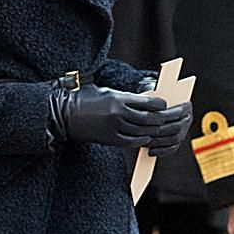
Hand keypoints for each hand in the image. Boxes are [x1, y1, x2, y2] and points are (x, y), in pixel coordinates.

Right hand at [49, 83, 188, 152]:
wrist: (65, 114)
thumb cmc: (86, 99)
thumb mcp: (107, 92)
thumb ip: (126, 97)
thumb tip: (146, 100)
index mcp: (119, 99)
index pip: (148, 103)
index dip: (160, 105)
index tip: (165, 104)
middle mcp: (118, 114)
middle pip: (149, 119)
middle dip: (162, 119)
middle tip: (168, 118)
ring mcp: (114, 128)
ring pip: (142, 132)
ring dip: (153, 131)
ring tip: (159, 128)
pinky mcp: (110, 139)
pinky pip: (132, 141)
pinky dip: (142, 140)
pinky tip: (146, 137)